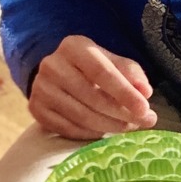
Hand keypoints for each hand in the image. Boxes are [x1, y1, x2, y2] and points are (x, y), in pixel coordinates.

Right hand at [29, 35, 155, 139]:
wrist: (58, 74)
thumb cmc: (93, 68)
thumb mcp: (114, 63)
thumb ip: (132, 74)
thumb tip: (145, 92)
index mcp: (73, 47)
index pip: (102, 72)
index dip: (124, 93)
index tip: (144, 109)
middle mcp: (52, 65)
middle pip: (91, 96)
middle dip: (121, 113)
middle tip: (144, 122)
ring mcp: (40, 88)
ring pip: (80, 115)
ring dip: (109, 126)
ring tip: (128, 128)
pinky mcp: (36, 108)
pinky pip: (67, 128)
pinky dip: (90, 134)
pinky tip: (104, 132)